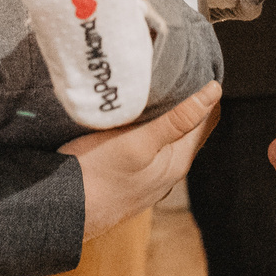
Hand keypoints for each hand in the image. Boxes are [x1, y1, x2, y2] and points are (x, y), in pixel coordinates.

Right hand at [65, 82, 221, 240]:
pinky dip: (148, 128)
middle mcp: (169, 173)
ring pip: (166, 138)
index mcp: (178, 162)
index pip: (205, 118)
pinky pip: (148, 147)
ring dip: (165, 114)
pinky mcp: (130, 178)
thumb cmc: (97, 174)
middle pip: (187, 128)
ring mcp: (149, 178)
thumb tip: (214, 91)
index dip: (203, 92)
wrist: (61, 211)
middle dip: (185, 101)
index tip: (194, 64)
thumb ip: (177, 119)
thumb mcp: (138, 142)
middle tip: (173, 67)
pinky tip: (133, 118)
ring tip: (155, 85)